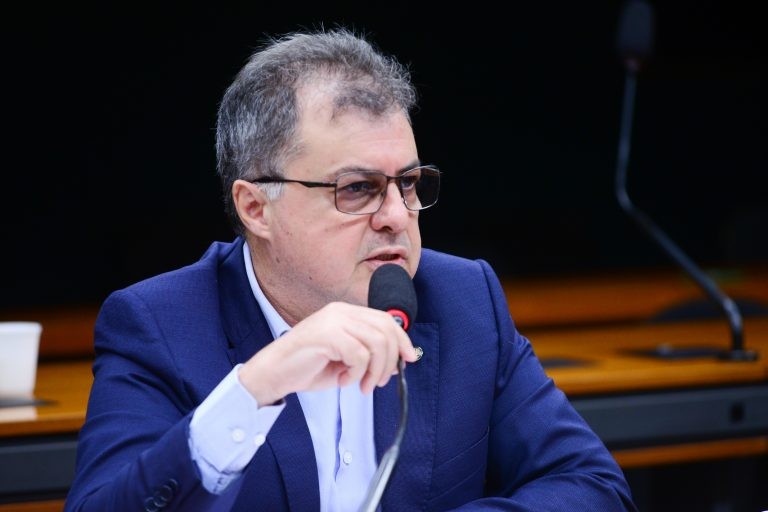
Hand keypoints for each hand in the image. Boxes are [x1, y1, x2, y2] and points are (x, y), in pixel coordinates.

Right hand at [238, 302, 417, 405]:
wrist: (274, 374)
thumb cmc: (307, 367)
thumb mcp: (346, 361)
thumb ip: (370, 357)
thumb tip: (399, 362)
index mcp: (345, 313)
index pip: (385, 320)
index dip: (402, 340)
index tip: (409, 359)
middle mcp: (341, 311)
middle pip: (385, 330)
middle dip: (390, 360)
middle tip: (378, 382)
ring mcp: (333, 320)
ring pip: (376, 342)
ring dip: (374, 370)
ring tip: (362, 385)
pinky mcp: (327, 334)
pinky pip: (359, 354)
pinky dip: (356, 373)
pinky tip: (343, 380)